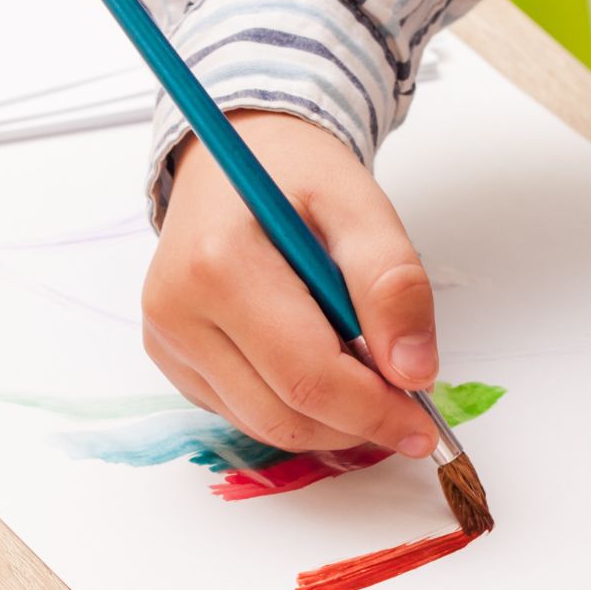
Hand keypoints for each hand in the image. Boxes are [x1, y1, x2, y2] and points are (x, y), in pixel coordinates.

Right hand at [143, 111, 441, 455]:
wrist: (233, 163)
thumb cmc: (295, 176)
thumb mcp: (360, 205)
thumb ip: (393, 283)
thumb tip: (414, 374)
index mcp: (218, 265)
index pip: (307, 375)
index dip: (374, 411)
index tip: (423, 426)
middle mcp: (176, 312)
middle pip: (284, 414)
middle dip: (356, 423)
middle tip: (405, 406)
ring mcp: (167, 343)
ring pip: (265, 427)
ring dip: (328, 422)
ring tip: (364, 376)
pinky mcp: (172, 363)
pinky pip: (245, 416)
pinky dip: (295, 409)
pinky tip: (319, 366)